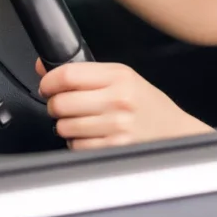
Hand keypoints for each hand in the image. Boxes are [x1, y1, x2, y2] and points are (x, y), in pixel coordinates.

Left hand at [36, 59, 213, 149]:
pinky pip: (75, 145)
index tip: (48, 86)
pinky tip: (93, 135)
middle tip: (67, 105)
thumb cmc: (146, 104)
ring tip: (84, 121)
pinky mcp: (113, 147)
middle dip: (56, 105)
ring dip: (67, 125)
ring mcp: (115, 126)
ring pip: (64, 126)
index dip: (49, 81)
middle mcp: (118, 100)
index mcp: (119, 76)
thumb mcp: (122, 78)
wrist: (173, 129)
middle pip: (61, 102)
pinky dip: (78, 142)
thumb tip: (43, 68)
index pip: (68, 74)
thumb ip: (85, 72)